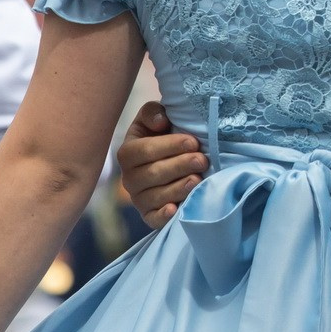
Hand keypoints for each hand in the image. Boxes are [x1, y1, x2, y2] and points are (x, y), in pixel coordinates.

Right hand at [117, 102, 206, 229]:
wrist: (170, 159)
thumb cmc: (163, 136)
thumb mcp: (155, 118)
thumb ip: (153, 112)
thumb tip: (160, 122)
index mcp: (128, 153)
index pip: (145, 150)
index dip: (169, 146)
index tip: (193, 142)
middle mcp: (129, 178)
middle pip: (153, 174)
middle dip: (180, 166)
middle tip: (202, 160)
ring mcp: (138, 199)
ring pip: (156, 197)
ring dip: (178, 188)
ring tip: (198, 180)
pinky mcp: (149, 215)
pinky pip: (153, 219)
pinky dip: (163, 216)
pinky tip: (175, 209)